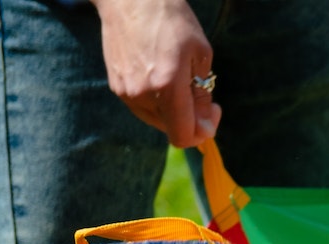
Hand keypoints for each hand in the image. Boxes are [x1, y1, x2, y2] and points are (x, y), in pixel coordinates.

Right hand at [94, 0, 219, 147]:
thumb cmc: (172, 21)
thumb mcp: (200, 55)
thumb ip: (202, 96)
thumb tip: (204, 128)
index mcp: (166, 87)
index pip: (184, 137)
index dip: (204, 131)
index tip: (212, 109)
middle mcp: (142, 95)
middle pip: (172, 130)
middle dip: (191, 119)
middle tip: (198, 91)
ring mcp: (125, 92)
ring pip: (157, 120)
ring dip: (174, 110)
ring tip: (178, 79)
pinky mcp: (116, 86)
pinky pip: (143, 107)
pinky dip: (158, 101)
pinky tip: (161, 76)